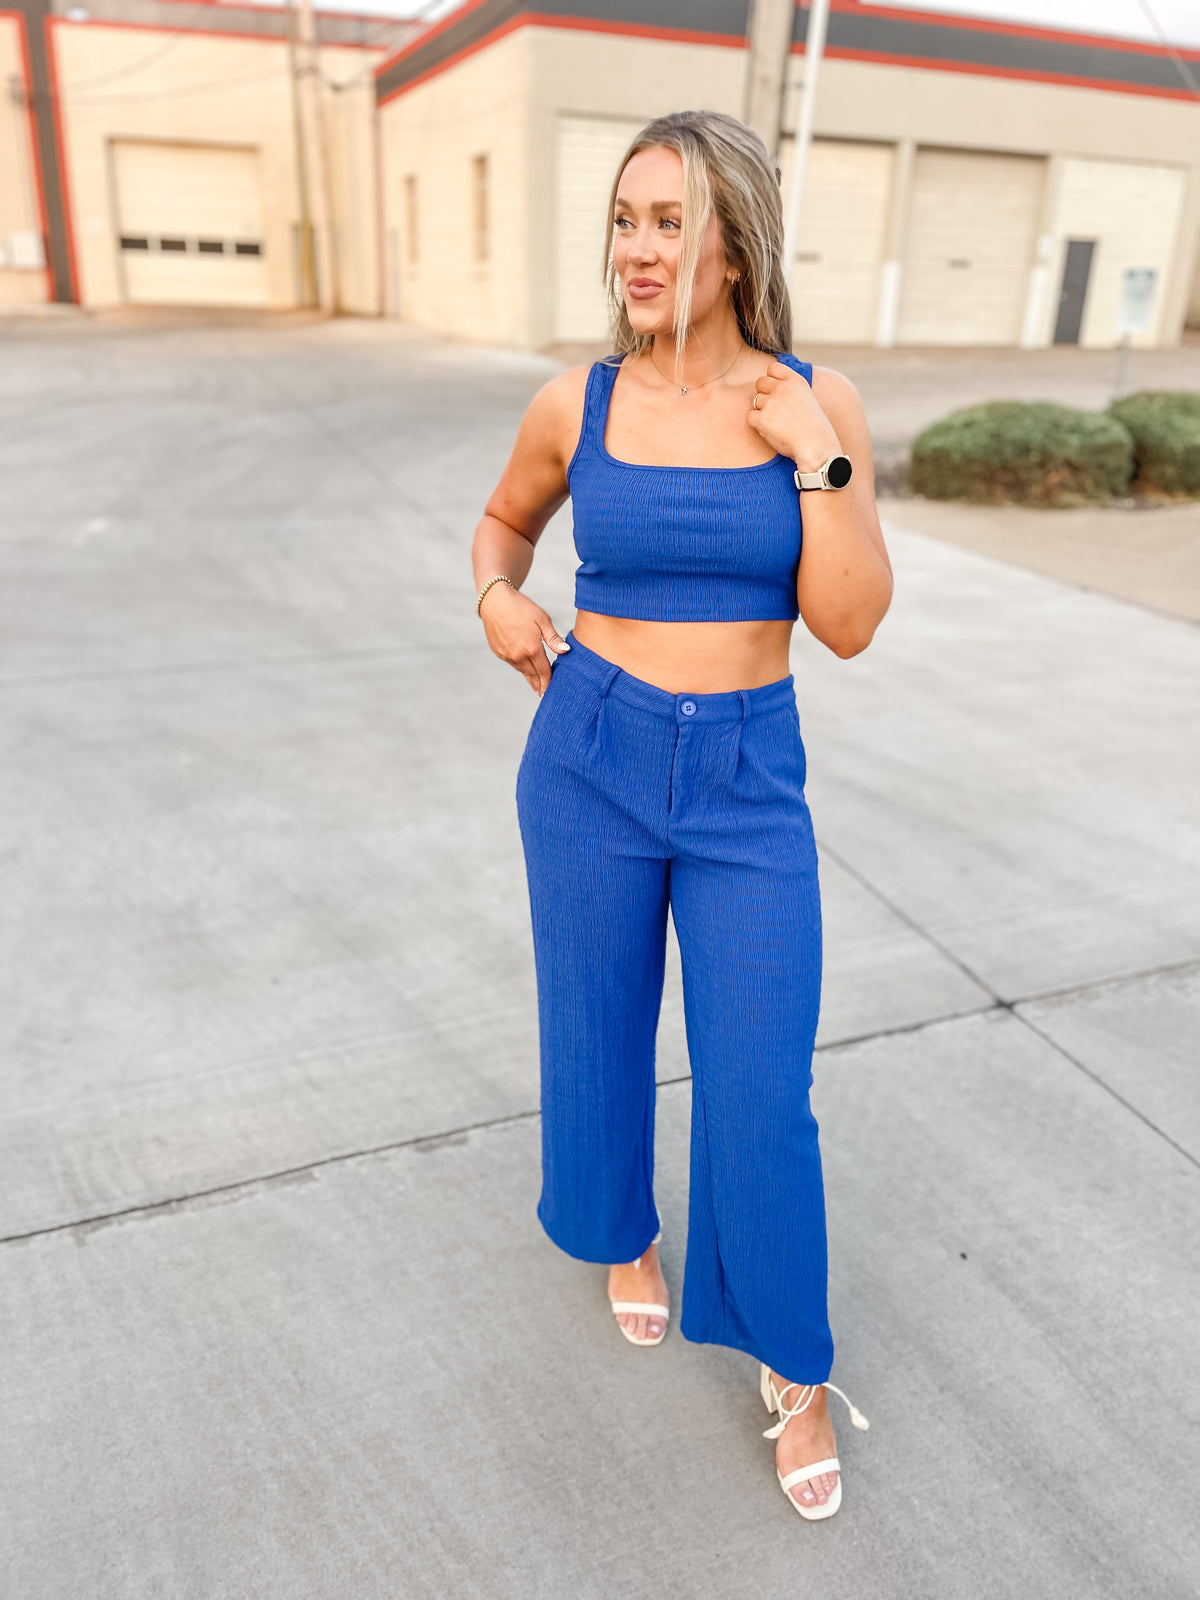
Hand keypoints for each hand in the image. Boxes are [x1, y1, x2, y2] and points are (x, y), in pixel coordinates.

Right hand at [479, 580, 569, 694]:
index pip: (544, 671)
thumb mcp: (542, 619)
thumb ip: (554, 638)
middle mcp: (518, 655)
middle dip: (540, 685)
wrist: (495, 601)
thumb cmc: (521, 607)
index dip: (549, 682)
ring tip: (537, 686)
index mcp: (532, 648)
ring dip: (530, 678)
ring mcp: (507, 655)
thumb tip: (566, 651)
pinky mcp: (498, 652)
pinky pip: (513, 664)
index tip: (553, 691)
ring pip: (522, 671)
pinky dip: (520, 668)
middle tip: (545, 695)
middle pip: (533, 675)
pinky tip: (525, 669)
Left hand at [747, 360, 842, 471]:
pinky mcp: (763, 419)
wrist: (816, 447)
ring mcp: (772, 403)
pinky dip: (757, 425)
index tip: (777, 391)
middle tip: (776, 411)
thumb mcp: (806, 398)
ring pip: (755, 401)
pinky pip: (750, 417)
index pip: (773, 368)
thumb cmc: (812, 427)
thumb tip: (769, 385)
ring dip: (762, 412)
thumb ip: (790, 388)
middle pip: (760, 382)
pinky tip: (772, 431)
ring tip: (779, 424)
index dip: (771, 379)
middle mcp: (783, 388)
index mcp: (796, 381)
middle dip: (764, 394)